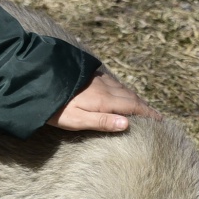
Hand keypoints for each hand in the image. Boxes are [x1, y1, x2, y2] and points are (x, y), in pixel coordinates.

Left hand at [46, 71, 160, 132]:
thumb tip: (127, 123)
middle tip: (157, 117)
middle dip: (145, 107)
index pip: (133, 108)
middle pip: (131, 97)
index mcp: (104, 101)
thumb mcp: (76, 120)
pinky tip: (122, 93)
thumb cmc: (54, 107)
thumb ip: (102, 122)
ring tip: (143, 107)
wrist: (37, 79)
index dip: (148, 114)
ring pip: (123, 89)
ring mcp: (98, 79)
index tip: (161, 122)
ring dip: (135, 98)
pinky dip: (124, 90)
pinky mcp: (91, 74)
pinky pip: (114, 83)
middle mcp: (105, 88)